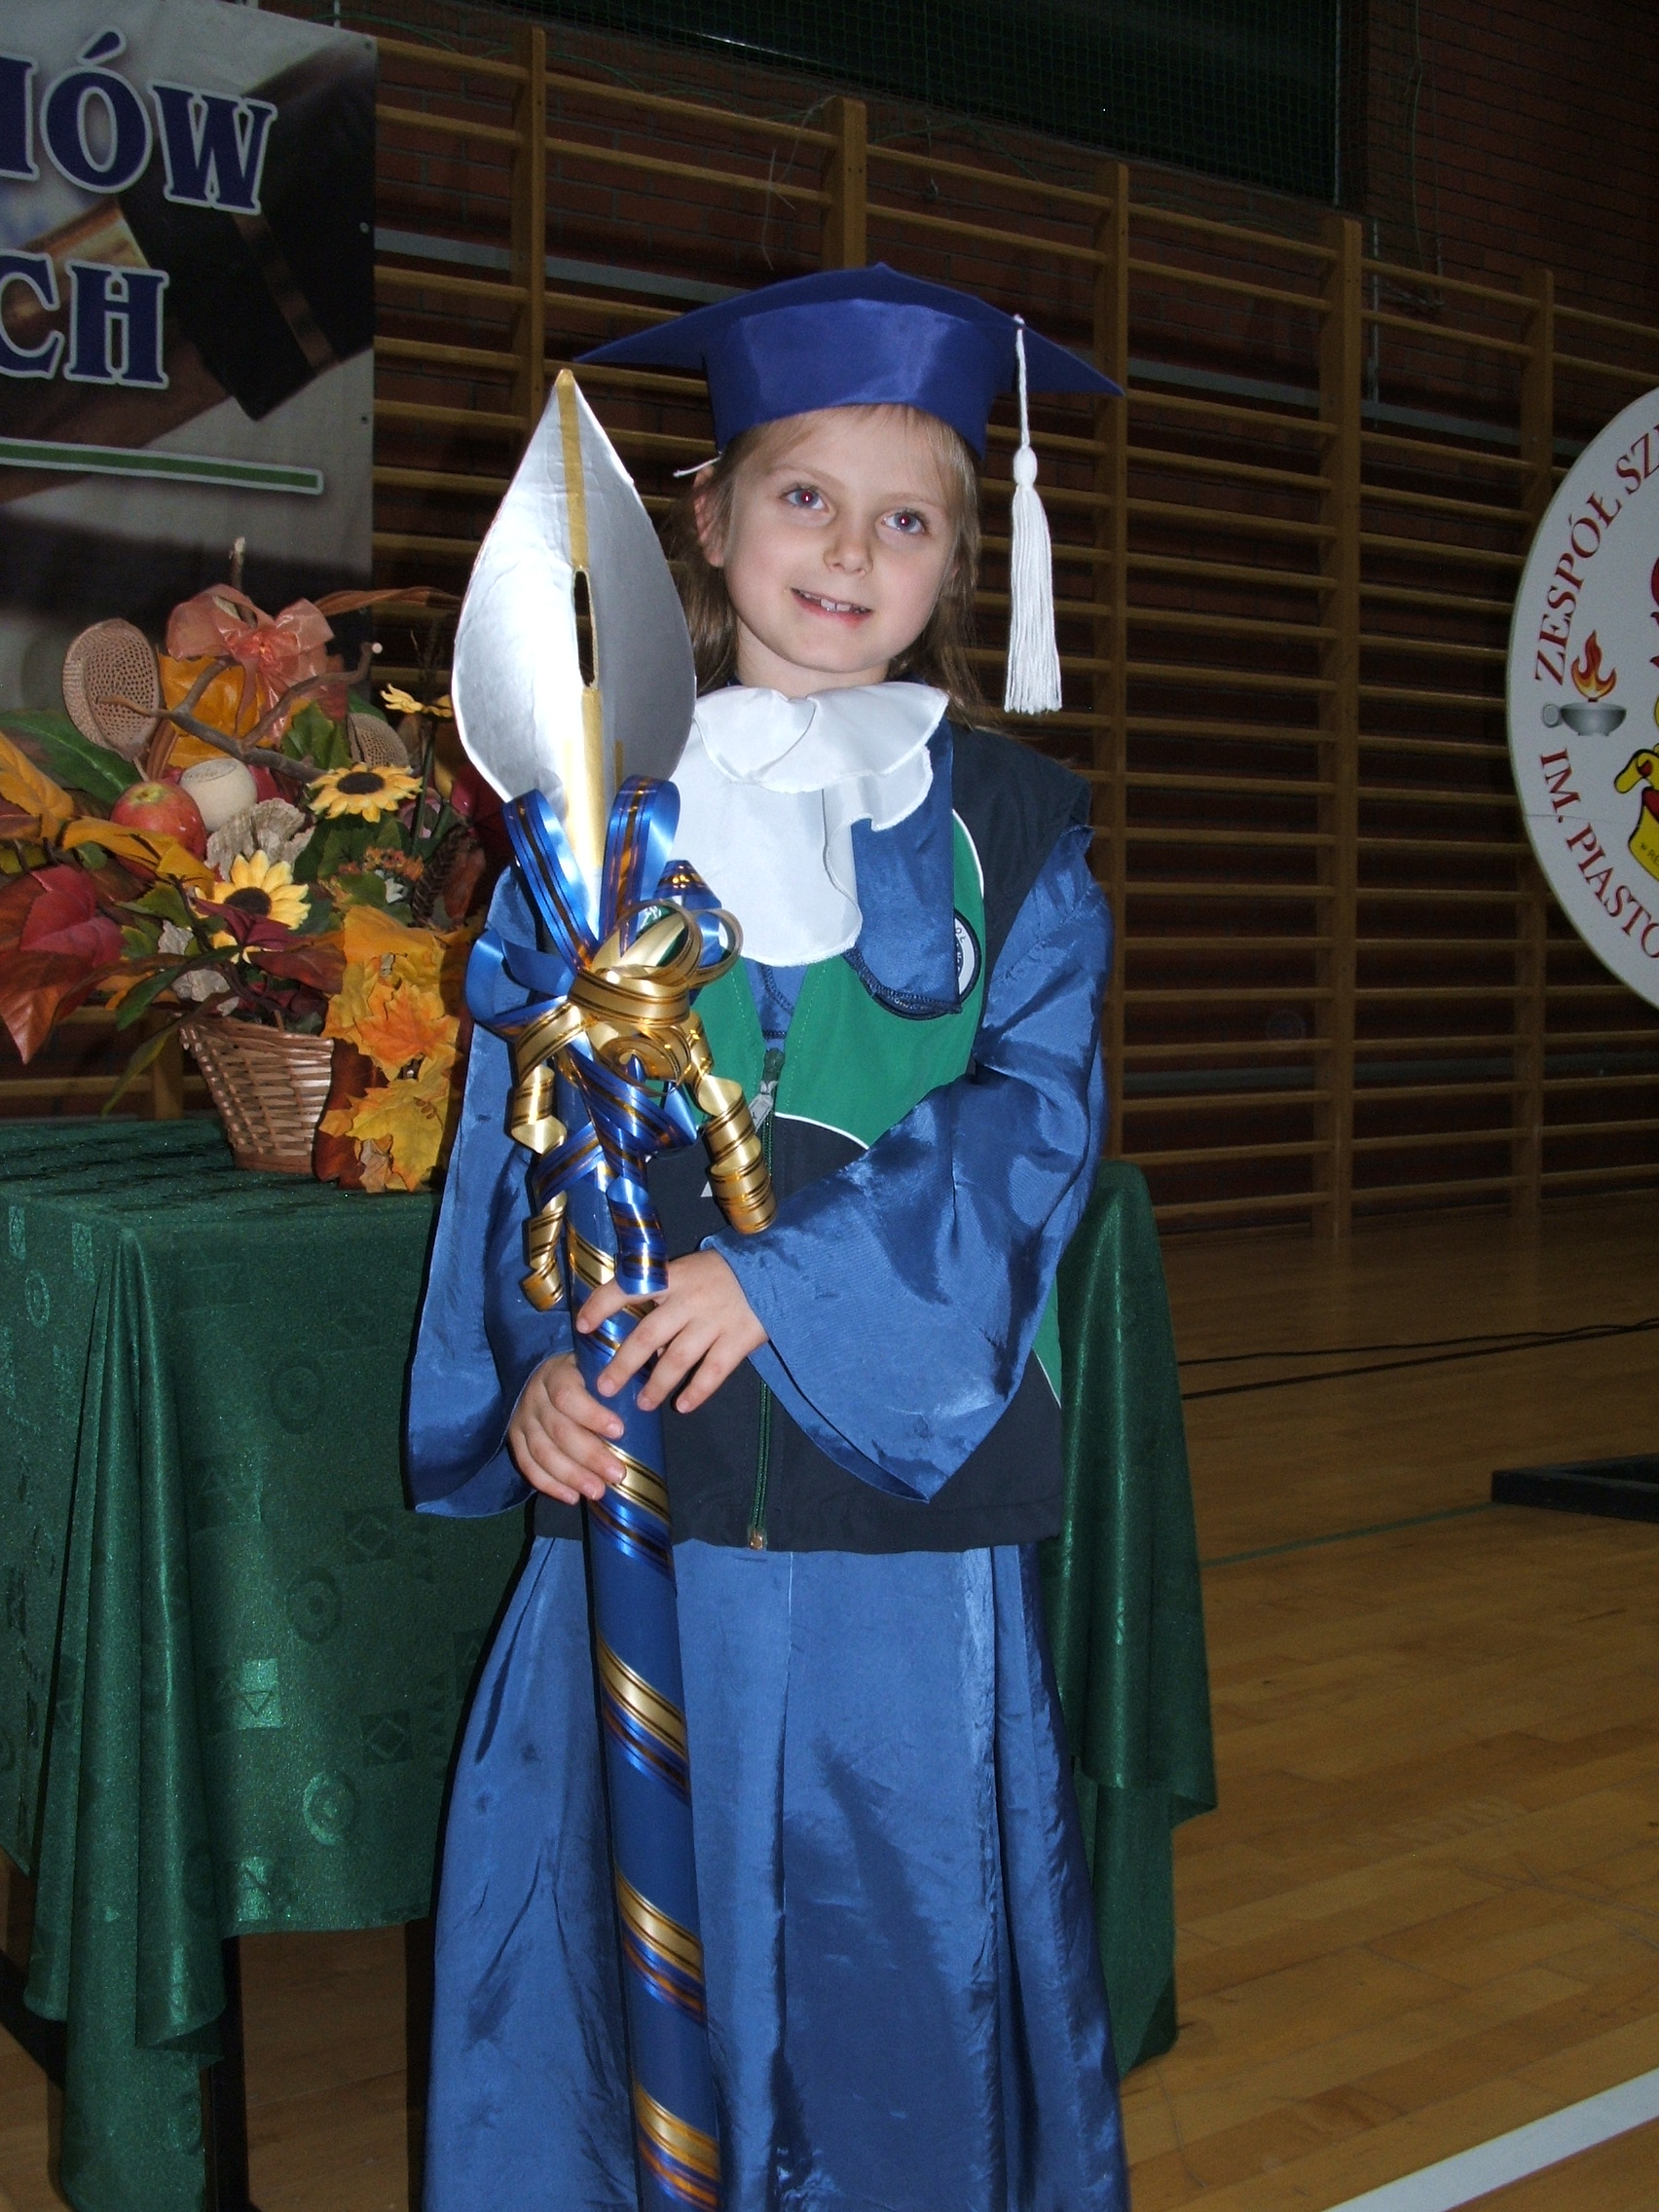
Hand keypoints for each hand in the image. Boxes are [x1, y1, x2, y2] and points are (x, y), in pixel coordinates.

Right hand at [508, 1352, 626, 1504]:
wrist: (540, 1375)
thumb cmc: (582, 1372)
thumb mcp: (596, 1361)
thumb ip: (620, 1365)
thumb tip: (658, 1358)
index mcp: (556, 1374)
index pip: (568, 1395)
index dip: (592, 1415)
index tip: (619, 1431)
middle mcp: (535, 1397)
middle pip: (559, 1430)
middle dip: (590, 1455)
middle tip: (618, 1474)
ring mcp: (522, 1420)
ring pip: (542, 1452)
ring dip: (571, 1476)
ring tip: (598, 1491)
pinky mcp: (515, 1440)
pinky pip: (528, 1466)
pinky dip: (549, 1485)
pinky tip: (572, 1497)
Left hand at [577, 1249, 766, 1413]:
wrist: (777, 1270)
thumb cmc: (724, 1273)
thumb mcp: (689, 1272)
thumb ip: (666, 1300)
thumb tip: (645, 1343)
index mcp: (673, 1276)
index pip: (628, 1288)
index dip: (602, 1306)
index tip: (581, 1326)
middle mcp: (690, 1299)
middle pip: (647, 1334)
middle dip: (623, 1364)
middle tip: (604, 1387)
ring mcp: (715, 1320)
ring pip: (677, 1358)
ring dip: (657, 1385)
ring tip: (641, 1404)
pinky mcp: (739, 1338)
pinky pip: (714, 1371)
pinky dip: (697, 1391)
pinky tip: (683, 1406)